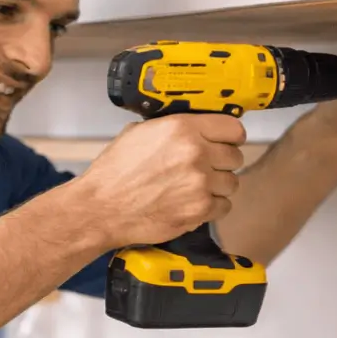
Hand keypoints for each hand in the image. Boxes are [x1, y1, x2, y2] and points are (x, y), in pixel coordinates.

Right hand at [73, 114, 245, 249]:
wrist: (101, 208)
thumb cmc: (114, 172)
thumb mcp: (139, 133)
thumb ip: (172, 128)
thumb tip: (193, 128)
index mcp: (182, 128)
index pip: (233, 128)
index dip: (231, 137)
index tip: (227, 143)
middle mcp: (195, 153)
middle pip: (235, 157)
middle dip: (222, 163)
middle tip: (206, 169)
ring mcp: (200, 183)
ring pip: (232, 183)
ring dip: (218, 187)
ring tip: (196, 188)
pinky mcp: (199, 209)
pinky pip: (224, 206)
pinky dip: (212, 207)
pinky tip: (193, 203)